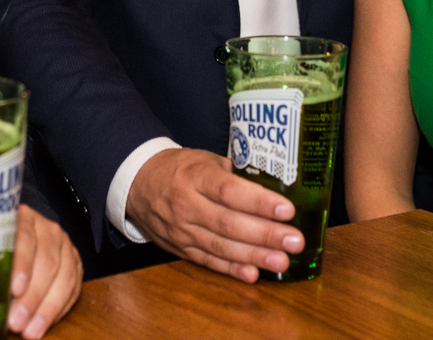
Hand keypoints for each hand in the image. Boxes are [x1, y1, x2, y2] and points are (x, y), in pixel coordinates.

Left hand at [6, 204, 82, 338]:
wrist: (19, 239)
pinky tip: (45, 323)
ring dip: (47, 308)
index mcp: (23, 218)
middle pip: (47, 261)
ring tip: (31, 331)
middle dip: (32, 296)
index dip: (21, 265)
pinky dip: (60, 309)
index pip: (24, 238)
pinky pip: (74, 287)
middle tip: (17, 321)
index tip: (14, 289)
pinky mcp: (75, 261)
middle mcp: (47, 228)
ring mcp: (65, 244)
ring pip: (64, 277)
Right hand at [126, 148, 301, 282]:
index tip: (287, 210)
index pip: (230, 191)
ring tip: (281, 261)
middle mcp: (186, 205)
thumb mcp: (205, 160)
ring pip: (220, 246)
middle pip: (229, 223)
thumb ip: (235, 174)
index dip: (259, 202)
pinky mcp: (179, 248)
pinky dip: (231, 270)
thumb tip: (273, 186)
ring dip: (254, 256)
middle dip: (265, 235)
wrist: (138, 183)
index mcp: (195, 176)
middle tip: (294, 241)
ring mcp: (181, 230)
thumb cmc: (180, 169)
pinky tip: (253, 273)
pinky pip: (208, 262)